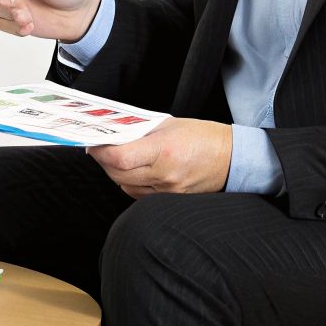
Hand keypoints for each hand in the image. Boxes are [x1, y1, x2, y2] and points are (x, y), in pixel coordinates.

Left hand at [90, 117, 231, 197]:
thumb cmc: (203, 137)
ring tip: (115, 157)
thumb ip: (139, 131)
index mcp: (163, 150)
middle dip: (103, 160)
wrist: (232, 159)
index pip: (120, 158)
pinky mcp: (170, 199)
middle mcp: (164, 174)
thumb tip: (112, 134)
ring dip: (115, 172)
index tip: (94, 143)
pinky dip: (129, 183)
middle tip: (99, 148)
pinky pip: (139, 194)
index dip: (101, 151)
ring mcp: (168, 190)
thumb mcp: (169, 125)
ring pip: (125, 186)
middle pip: (118, 173)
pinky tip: (132, 171)